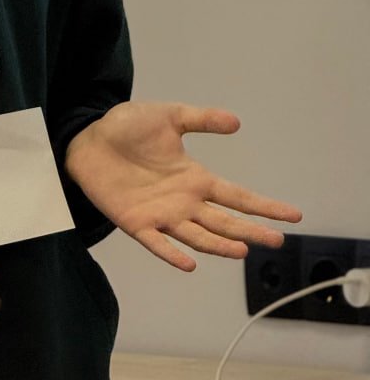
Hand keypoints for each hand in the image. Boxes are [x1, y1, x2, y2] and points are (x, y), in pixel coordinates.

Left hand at [64, 102, 302, 270]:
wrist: (86, 138)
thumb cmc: (127, 128)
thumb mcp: (169, 116)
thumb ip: (200, 119)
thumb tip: (236, 122)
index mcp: (194, 178)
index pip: (236, 196)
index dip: (264, 206)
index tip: (293, 215)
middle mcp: (183, 202)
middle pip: (224, 221)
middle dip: (251, 230)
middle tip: (278, 240)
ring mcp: (161, 215)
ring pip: (197, 236)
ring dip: (219, 244)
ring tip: (242, 249)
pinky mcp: (135, 223)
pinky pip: (157, 243)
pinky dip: (172, 254)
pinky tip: (190, 263)